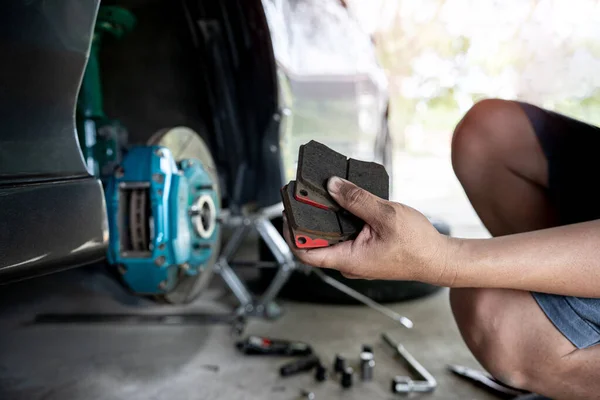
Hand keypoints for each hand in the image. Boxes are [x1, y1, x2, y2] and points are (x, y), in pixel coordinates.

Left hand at [283, 177, 456, 284]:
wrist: (439, 259)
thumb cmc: (417, 244)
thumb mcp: (385, 215)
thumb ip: (357, 200)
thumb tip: (332, 186)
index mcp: (348, 259)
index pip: (304, 253)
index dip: (290, 233)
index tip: (287, 211)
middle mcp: (347, 262)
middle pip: (314, 243)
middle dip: (306, 219)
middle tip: (303, 194)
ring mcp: (355, 258)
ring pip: (330, 238)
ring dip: (324, 218)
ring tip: (321, 193)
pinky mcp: (364, 252)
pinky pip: (344, 237)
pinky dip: (339, 220)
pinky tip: (343, 202)